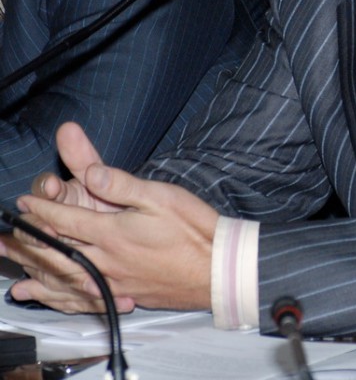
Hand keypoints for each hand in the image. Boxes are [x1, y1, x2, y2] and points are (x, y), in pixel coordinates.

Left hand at [0, 125, 218, 313]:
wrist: (218, 269)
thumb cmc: (193, 229)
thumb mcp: (160, 196)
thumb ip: (122, 185)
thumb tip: (92, 174)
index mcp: (113, 233)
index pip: (67, 220)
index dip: (43, 209)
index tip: (26, 202)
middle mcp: (107, 261)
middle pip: (58, 253)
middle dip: (30, 244)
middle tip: (8, 239)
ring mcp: (115, 282)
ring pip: (66, 279)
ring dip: (39, 273)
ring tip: (16, 275)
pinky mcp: (126, 295)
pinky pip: (83, 298)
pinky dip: (62, 298)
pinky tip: (54, 297)